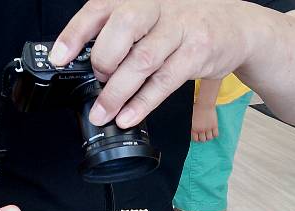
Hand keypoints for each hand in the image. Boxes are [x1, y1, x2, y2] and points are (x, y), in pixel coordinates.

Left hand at [49, 0, 251, 127]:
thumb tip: (89, 69)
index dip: (75, 34)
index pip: (100, 8)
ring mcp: (180, 28)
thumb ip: (122, 37)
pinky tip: (128, 116)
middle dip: (104, 60)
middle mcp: (158, 7)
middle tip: (99, 79)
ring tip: (103, 113)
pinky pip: (164, 82)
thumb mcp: (151, 20)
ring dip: (117, 93)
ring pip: (142, 60)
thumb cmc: (184, 25)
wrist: (236, 26)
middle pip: (122, 26)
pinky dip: (142, 103)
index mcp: (139, 0)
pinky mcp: (197, 52)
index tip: (59, 58)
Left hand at [191, 103, 217, 141]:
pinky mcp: (214, 125)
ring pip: (209, 138)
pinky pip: (216, 134)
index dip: (197, 138)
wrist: (204, 104)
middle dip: (203, 138)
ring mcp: (208, 128)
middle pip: (203, 140)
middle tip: (204, 134)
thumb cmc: (196, 110)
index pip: (195, 139)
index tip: (198, 136)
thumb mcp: (191, 119)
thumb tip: (194, 131)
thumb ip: (192, 126)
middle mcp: (201, 130)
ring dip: (209, 137)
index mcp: (194, 129)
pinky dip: (215, 134)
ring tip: (209, 133)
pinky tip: (213, 131)